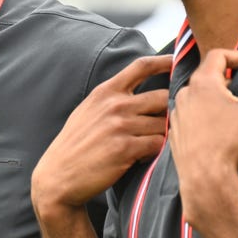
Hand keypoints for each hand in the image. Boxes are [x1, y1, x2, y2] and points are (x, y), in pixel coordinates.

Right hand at [31, 54, 170, 237]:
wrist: (59, 176)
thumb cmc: (76, 144)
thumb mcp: (89, 110)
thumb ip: (112, 98)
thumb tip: (142, 93)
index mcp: (106, 91)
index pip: (141, 66)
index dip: (164, 61)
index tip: (178, 61)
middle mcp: (115, 104)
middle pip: (163, 96)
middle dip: (173, 108)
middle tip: (175, 120)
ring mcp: (121, 125)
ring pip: (164, 124)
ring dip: (164, 135)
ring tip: (150, 143)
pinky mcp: (126, 148)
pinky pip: (158, 144)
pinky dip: (156, 151)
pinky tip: (143, 156)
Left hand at [169, 48, 237, 237]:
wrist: (206, 178)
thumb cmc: (229, 141)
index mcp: (202, 82)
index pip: (218, 55)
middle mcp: (184, 94)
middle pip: (207, 76)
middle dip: (228, 80)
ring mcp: (177, 113)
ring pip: (198, 97)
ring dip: (215, 100)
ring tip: (233, 113)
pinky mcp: (175, 132)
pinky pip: (192, 116)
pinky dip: (205, 117)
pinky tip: (218, 131)